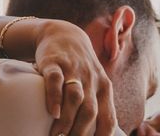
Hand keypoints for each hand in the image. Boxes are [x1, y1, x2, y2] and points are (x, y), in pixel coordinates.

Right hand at [33, 20, 116, 135]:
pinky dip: (54, 97)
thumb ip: (99, 106)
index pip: (108, 118)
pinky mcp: (54, 62)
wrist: (64, 34)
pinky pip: (55, 80)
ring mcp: (73, 69)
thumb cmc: (80, 67)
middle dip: (79, 133)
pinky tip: (52, 113)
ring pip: (74, 98)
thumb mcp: (96, 83)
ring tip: (56, 135)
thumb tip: (100, 134)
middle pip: (90, 111)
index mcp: (104, 88)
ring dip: (66, 120)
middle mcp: (91, 79)